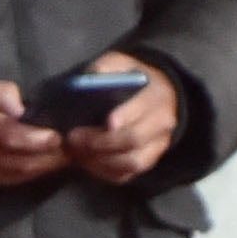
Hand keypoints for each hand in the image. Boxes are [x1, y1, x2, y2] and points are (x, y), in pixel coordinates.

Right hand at [0, 74, 67, 192]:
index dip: (38, 140)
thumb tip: (24, 110)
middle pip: (14, 161)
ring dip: (36, 172)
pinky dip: (17, 178)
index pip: (10, 136)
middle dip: (46, 159)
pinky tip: (32, 171)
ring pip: (7, 176)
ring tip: (58, 164)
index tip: (59, 137)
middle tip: (71, 153)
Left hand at [61, 52, 182, 185]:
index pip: (143, 110)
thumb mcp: (123, 63)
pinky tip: (86, 161)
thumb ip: (108, 67)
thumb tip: (91, 78)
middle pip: (134, 141)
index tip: (106, 122)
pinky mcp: (147, 162)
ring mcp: (157, 147)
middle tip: (74, 138)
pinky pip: (126, 175)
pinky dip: (103, 172)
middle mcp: (162, 125)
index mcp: (157, 96)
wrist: (160, 96)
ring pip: (131, 163)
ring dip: (100, 161)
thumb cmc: (135, 79)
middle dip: (101, 142)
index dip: (125, 117)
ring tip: (76, 152)